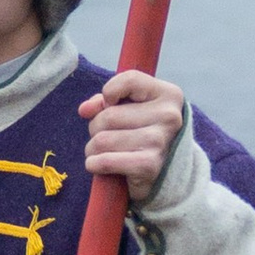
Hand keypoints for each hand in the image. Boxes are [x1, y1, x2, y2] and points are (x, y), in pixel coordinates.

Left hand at [79, 70, 185, 202]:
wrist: (162, 175)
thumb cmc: (141, 135)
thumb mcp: (128, 110)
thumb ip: (104, 102)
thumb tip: (85, 109)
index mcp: (168, 95)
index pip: (130, 79)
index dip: (109, 92)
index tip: (109, 104)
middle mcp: (168, 116)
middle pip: (108, 115)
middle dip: (96, 128)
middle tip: (107, 137)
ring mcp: (159, 141)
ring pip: (102, 139)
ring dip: (93, 149)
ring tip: (106, 153)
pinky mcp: (148, 165)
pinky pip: (105, 161)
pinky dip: (94, 164)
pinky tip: (100, 165)